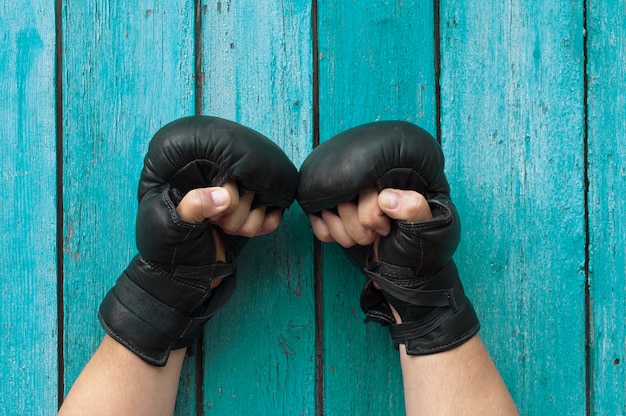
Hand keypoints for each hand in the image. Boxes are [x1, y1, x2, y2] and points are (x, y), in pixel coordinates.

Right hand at [308, 187, 432, 247]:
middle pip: (342, 198)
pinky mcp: (337, 211)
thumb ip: (414, 209)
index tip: (385, 229)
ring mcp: (352, 197)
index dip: (369, 214)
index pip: (365, 185)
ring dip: (344, 233)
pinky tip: (347, 237)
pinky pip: (318, 217)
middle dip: (357, 228)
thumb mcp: (427, 232)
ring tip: (366, 239)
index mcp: (396, 179)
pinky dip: (329, 233)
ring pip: (327, 208)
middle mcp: (372, 183)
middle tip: (376, 237)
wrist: (403, 276)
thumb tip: (386, 197)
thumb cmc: (419, 252)